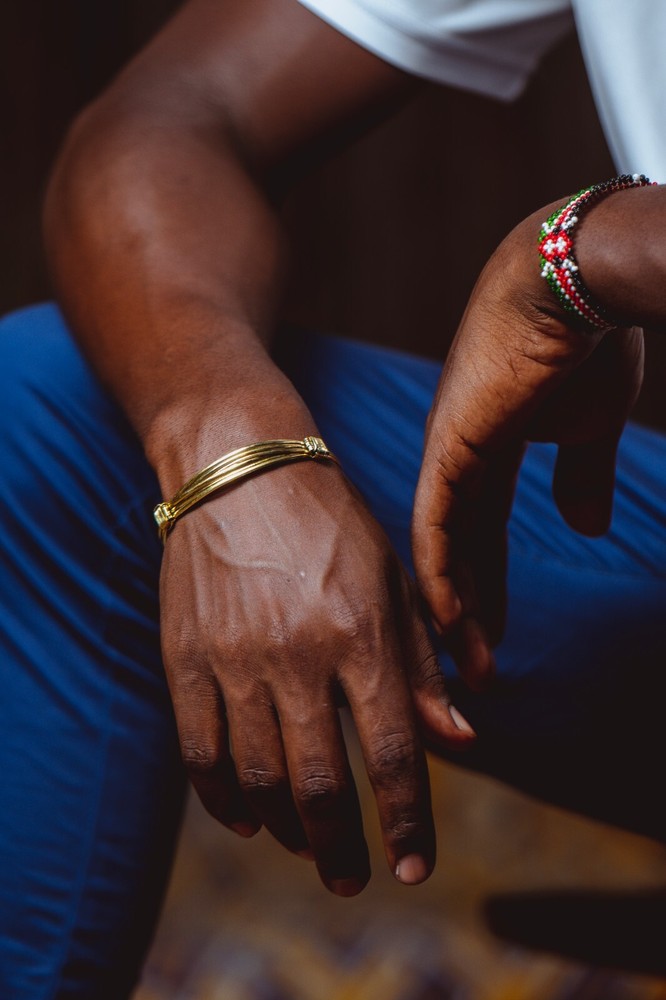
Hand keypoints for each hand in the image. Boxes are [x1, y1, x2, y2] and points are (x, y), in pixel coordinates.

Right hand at [159, 455, 474, 895]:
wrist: (239, 471)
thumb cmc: (331, 526)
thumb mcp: (393, 580)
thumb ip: (425, 664)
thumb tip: (461, 741)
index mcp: (360, 635)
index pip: (392, 756)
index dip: (406, 824)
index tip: (414, 868)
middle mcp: (297, 655)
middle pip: (319, 786)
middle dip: (341, 848)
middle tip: (351, 880)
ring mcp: (234, 659)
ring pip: (258, 779)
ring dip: (286, 830)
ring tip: (306, 846)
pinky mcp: (184, 658)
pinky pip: (199, 753)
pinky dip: (223, 800)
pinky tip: (245, 817)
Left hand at [412, 208, 643, 688]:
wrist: (577, 281)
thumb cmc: (587, 340)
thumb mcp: (589, 425)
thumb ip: (580, 474)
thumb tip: (586, 526)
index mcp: (487, 449)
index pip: (481, 535)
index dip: (488, 586)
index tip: (496, 635)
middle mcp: (457, 458)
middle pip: (456, 552)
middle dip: (467, 613)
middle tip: (472, 674)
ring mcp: (449, 454)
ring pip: (439, 549)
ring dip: (453, 613)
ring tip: (465, 669)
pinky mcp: (451, 447)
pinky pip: (435, 526)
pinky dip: (441, 577)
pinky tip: (448, 625)